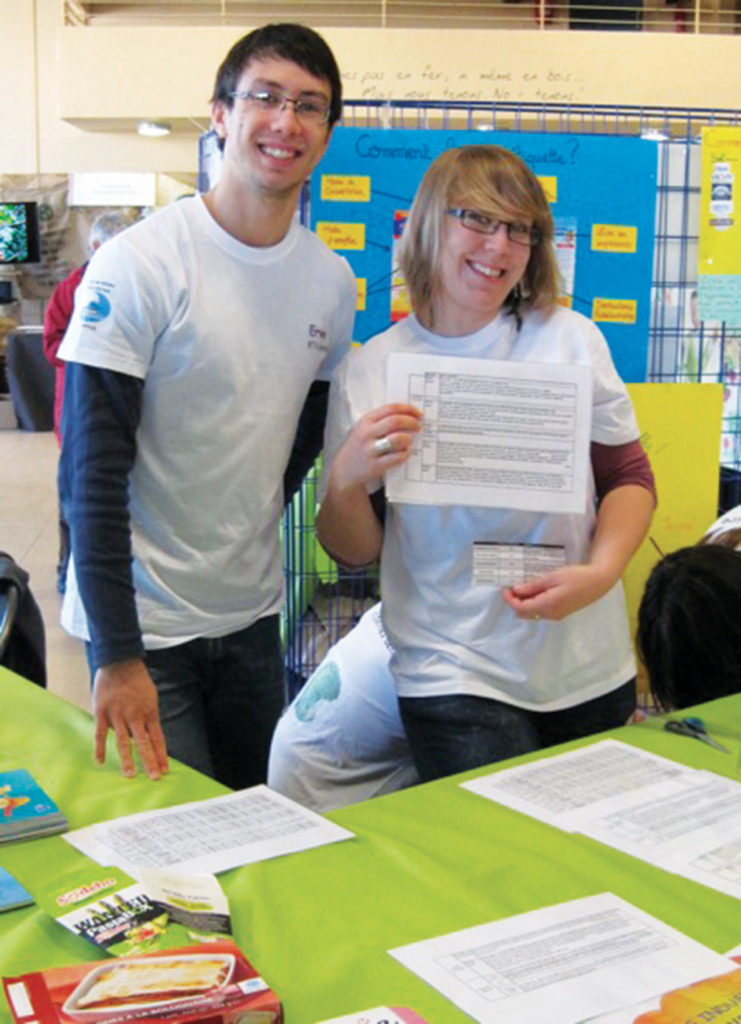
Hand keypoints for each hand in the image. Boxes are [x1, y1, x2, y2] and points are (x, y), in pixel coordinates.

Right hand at [93, 659, 168, 779]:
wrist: (120, 662)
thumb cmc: (136, 680)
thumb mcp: (150, 697)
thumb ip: (148, 716)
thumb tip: (147, 734)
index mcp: (150, 712)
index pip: (158, 739)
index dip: (161, 755)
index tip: (164, 770)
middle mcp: (136, 716)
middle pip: (144, 743)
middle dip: (150, 761)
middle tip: (154, 777)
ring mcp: (118, 715)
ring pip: (123, 742)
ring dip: (128, 760)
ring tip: (130, 775)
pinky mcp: (102, 713)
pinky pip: (100, 734)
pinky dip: (100, 748)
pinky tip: (100, 761)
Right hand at [328, 403, 421, 493]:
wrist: (344, 470)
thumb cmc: (358, 447)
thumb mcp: (363, 428)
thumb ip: (379, 421)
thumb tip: (407, 415)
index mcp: (365, 421)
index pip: (390, 408)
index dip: (408, 409)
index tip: (418, 413)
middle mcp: (367, 433)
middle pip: (395, 421)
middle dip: (412, 422)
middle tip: (418, 426)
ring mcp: (370, 450)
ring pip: (398, 439)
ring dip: (408, 439)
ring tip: (409, 441)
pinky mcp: (376, 466)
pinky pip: (397, 457)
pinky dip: (405, 454)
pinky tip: (405, 453)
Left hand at [502, 563, 614, 621]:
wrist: (598, 582)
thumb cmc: (577, 577)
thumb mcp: (553, 577)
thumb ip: (533, 585)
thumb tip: (516, 590)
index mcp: (548, 605)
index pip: (521, 608)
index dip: (509, 599)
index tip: (504, 588)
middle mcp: (551, 615)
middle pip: (525, 613)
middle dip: (515, 601)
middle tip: (511, 586)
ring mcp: (556, 615)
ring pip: (532, 613)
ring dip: (524, 602)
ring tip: (523, 586)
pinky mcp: (560, 612)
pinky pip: (541, 611)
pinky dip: (533, 603)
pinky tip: (535, 590)